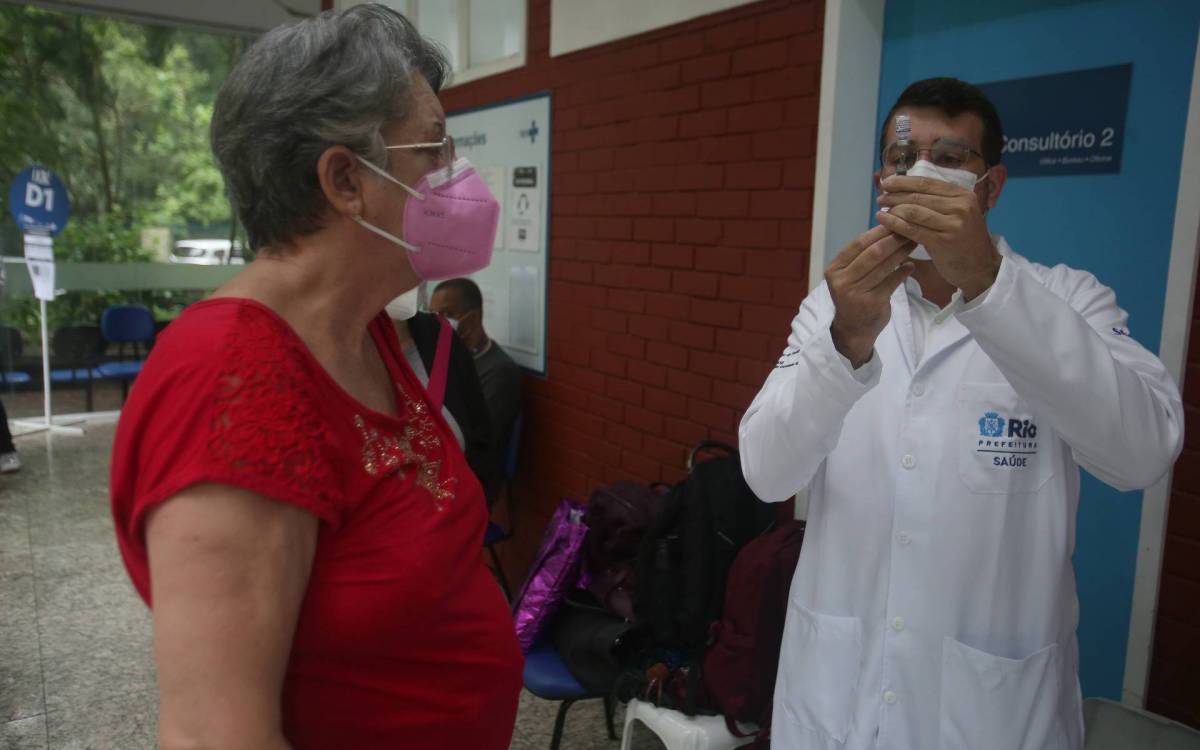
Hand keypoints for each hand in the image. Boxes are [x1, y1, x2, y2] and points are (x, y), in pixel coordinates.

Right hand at [825, 225, 915, 367]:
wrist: (852, 329)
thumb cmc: (853, 296)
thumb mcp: (848, 276)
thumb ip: (861, 256)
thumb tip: (887, 227)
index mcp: (834, 269)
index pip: (858, 244)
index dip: (879, 231)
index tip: (895, 221)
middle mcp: (842, 281)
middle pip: (873, 253)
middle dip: (894, 239)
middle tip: (910, 229)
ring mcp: (857, 293)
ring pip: (884, 266)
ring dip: (902, 252)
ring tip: (913, 243)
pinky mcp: (873, 303)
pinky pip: (893, 282)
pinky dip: (904, 271)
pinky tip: (911, 265)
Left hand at [876, 175, 1000, 299]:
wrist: (981, 268)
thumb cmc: (963, 240)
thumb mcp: (957, 214)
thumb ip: (938, 202)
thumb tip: (905, 190)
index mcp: (963, 195)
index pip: (927, 182)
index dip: (903, 181)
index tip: (887, 183)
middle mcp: (960, 206)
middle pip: (918, 195)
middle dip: (894, 195)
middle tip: (880, 198)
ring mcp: (953, 223)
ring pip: (913, 211)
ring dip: (893, 208)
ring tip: (880, 209)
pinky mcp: (943, 241)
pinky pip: (912, 229)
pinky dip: (894, 223)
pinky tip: (883, 220)